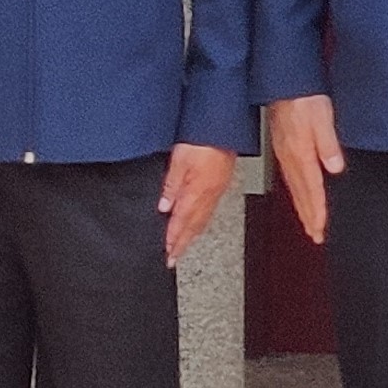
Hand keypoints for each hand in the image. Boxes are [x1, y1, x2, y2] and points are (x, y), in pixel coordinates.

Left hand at [159, 142, 238, 265]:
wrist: (224, 128)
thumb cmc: (202, 140)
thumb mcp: (178, 161)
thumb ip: (171, 185)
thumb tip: (164, 206)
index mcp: (196, 192)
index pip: (181, 222)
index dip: (173, 239)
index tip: (167, 253)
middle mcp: (209, 196)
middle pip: (194, 227)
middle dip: (182, 244)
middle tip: (173, 258)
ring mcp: (217, 191)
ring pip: (203, 221)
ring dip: (192, 235)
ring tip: (183, 245)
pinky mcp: (221, 185)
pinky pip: (209, 211)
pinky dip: (201, 222)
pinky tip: (197, 222)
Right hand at [265, 95, 344, 244]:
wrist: (285, 81)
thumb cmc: (304, 96)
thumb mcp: (322, 117)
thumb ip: (328, 144)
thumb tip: (335, 167)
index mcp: (300, 153)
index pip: (311, 189)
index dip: (317, 211)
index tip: (320, 229)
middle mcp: (290, 157)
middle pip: (301, 194)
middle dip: (308, 217)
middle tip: (315, 236)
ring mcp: (285, 153)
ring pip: (295, 188)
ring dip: (302, 207)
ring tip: (309, 223)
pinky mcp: (284, 147)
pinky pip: (291, 177)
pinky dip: (297, 192)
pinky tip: (300, 194)